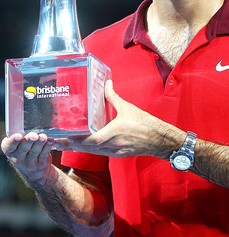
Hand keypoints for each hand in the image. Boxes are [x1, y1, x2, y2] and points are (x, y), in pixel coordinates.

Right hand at [1, 132, 54, 185]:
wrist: (34, 172)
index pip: (8, 146)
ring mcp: (29, 163)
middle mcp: (18, 158)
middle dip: (29, 141)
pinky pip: (44, 155)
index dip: (13, 141)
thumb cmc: (25, 152)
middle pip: (23, 148)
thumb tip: (30, 125)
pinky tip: (50, 141)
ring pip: (34, 151)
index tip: (19, 136)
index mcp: (10, 151)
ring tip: (43, 137)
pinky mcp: (40, 165)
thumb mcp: (19, 147)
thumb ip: (22, 138)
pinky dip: (48, 147)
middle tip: (34, 136)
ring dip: (39, 143)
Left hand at [56, 80, 182, 158]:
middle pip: (88, 148)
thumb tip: (106, 84)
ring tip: (67, 144)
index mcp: (114, 132)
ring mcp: (115, 151)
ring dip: (80, 148)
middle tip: (58, 141)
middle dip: (72, 145)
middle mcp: (113, 144)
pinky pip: (101, 153)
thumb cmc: (145, 123)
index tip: (64, 137)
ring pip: (93, 152)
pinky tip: (86, 146)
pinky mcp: (119, 154)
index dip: (76, 140)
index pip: (91, 140)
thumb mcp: (128, 108)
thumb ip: (114, 96)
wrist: (159, 139)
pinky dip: (91, 150)